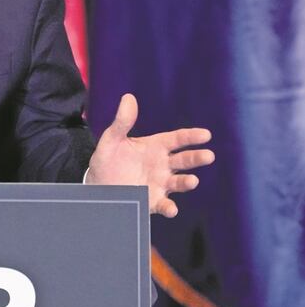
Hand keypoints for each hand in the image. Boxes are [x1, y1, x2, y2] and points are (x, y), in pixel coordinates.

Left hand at [86, 93, 213, 217]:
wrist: (97, 184)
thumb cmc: (108, 159)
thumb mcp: (112, 139)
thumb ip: (122, 122)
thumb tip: (128, 98)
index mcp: (155, 147)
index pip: (177, 140)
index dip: (191, 137)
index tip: (206, 134)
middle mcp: (162, 165)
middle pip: (184, 160)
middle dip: (196, 158)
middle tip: (208, 156)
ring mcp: (160, 183)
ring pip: (179, 182)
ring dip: (187, 182)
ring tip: (193, 181)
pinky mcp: (153, 200)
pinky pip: (165, 204)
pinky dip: (170, 207)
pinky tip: (171, 209)